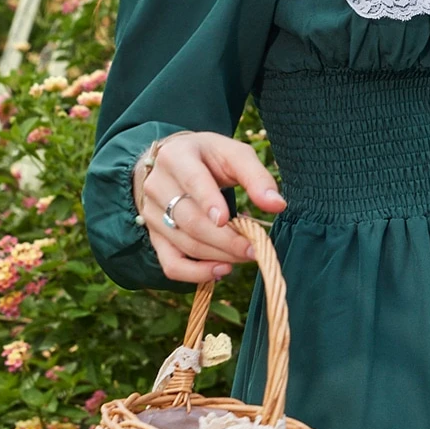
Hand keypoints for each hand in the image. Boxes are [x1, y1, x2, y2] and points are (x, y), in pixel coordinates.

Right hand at [133, 131, 285, 283]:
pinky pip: (171, 264)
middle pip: (190, 220)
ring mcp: (152, 213)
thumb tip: (277, 205)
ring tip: (246, 255)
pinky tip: (221, 270)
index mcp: (176, 157)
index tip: (226, 220)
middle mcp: (157, 185)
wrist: (172, 162)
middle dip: (225, 239)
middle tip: (254, 248)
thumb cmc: (209, 158)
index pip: (192, 181)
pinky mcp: (155, 236)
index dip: (208, 201)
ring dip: (219, 255)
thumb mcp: (233, 155)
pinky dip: (196, 274)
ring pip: (185, 243)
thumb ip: (256, 177)